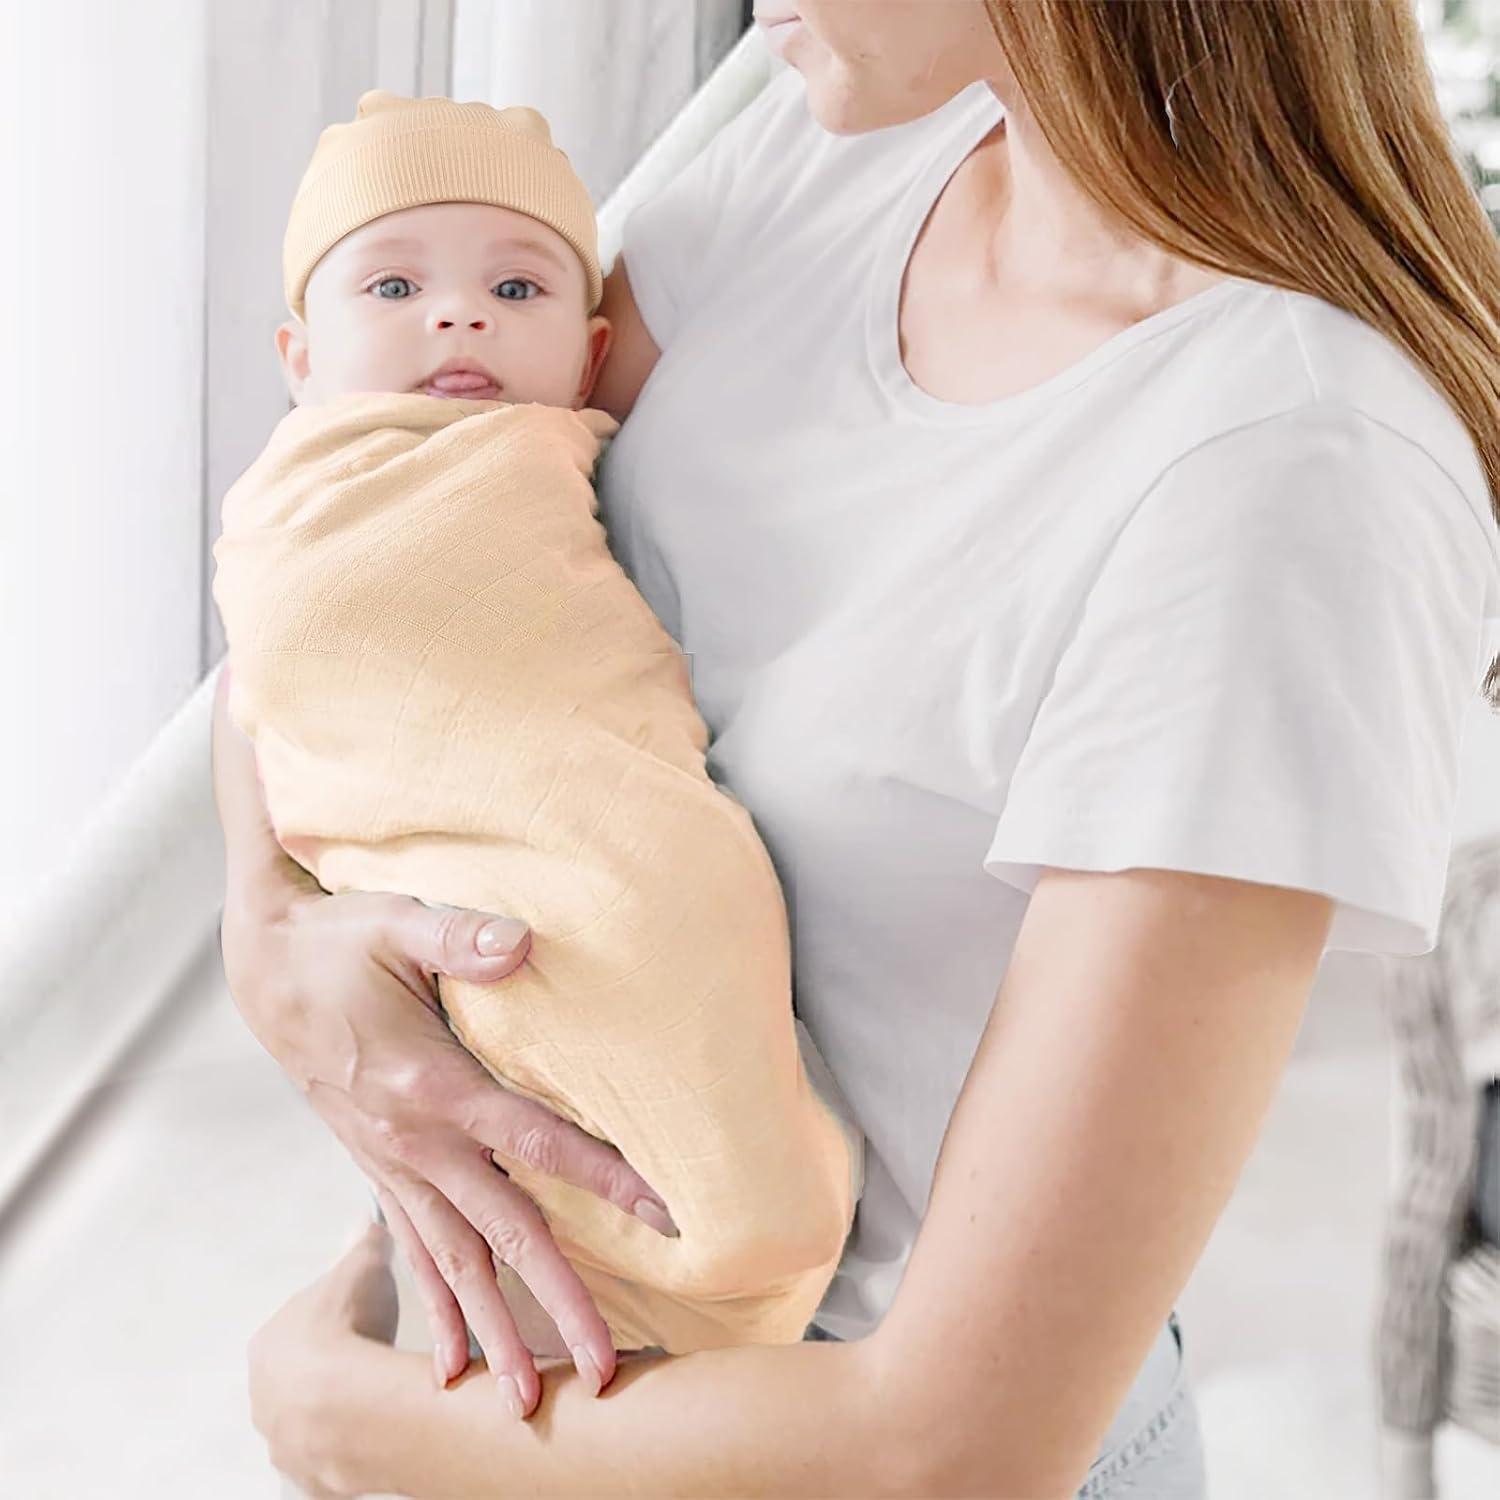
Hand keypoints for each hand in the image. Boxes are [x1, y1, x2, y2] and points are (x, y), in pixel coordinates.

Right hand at [221, 883, 678, 1419]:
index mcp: (431, 1087)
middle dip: (557, 1303)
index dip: (606, 1179)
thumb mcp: (396, 922)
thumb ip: (460, 937)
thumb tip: (523, 942)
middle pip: (502, 1234)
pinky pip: (413, 1251)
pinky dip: (435, 1310)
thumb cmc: (338, 940)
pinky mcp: (379, 1170)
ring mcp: (392, 1166)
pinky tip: (450, 1365)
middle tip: (603, 1372)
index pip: (537, 1142)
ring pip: (455, 1264)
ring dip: (496, 1332)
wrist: (263, 971)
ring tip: (529, 1402)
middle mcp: (413, 1144)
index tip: (666, 1218)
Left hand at [248, 1219, 397, 1497]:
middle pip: (296, 1380)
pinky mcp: (310, 1476)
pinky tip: (374, 1431)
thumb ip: (362, 1244)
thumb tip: (364, 1228)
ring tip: (375, 1397)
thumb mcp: (361, 1266)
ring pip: (307, 1423)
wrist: (354, 1405)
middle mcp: (264, 1398)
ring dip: (335, 1412)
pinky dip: (348, 1448)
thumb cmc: (345, 1333)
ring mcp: (284, 1441)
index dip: (326, 1322)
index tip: (352, 1320)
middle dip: (327, 1370)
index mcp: (266, 1346)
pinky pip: (328, 1459)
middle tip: (366, 1357)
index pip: (293, 1330)